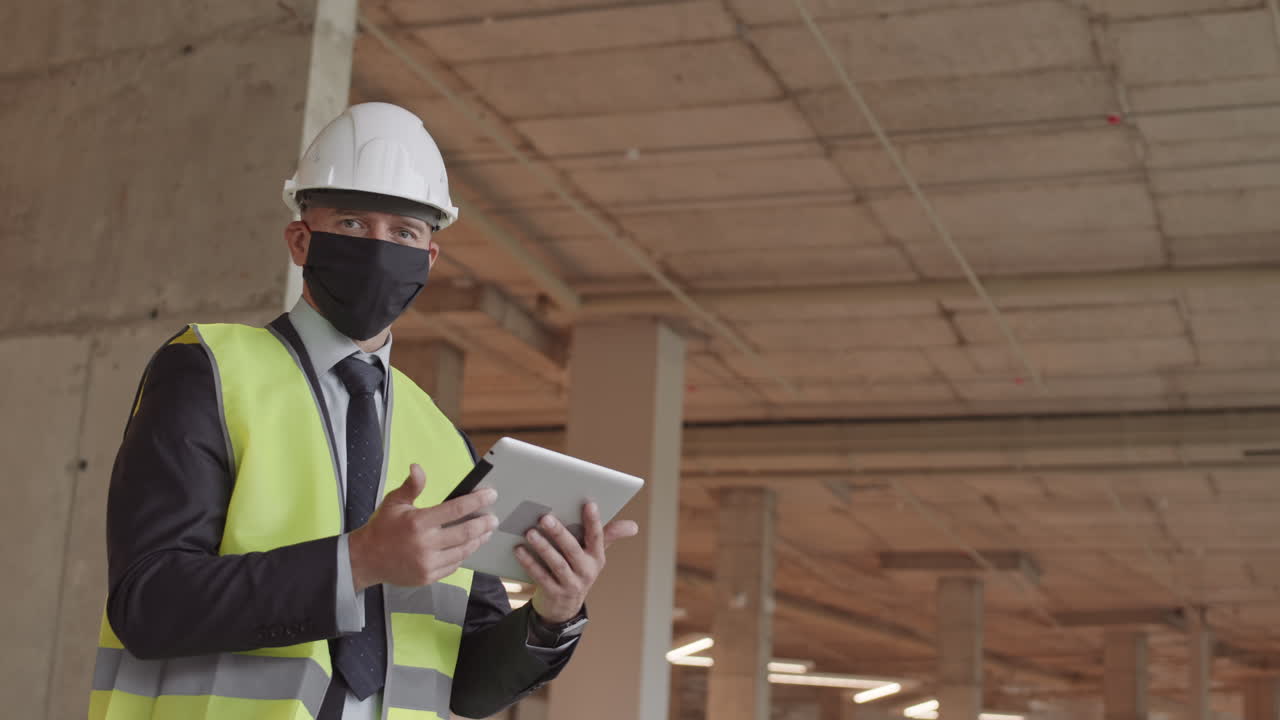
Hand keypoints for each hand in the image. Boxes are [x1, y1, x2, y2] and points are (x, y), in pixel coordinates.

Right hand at [349, 464, 498, 591]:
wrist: (365, 560)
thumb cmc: (381, 528)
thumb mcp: (394, 502)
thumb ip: (411, 486)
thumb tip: (417, 467)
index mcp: (418, 522)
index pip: (455, 509)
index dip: (476, 501)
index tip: (491, 495)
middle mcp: (425, 544)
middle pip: (465, 533)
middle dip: (484, 524)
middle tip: (493, 518)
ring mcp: (427, 563)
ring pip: (463, 551)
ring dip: (478, 540)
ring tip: (486, 532)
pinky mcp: (428, 577)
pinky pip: (454, 565)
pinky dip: (463, 555)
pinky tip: (468, 546)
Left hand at [516, 502, 638, 623]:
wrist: (564, 606)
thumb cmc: (577, 569)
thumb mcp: (593, 554)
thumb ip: (607, 535)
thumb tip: (634, 526)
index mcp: (597, 557)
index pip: (598, 537)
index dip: (594, 521)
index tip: (589, 503)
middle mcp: (587, 571)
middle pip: (573, 550)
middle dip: (560, 533)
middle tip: (545, 517)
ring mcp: (571, 584)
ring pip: (557, 564)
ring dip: (543, 547)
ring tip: (530, 532)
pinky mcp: (554, 594)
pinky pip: (541, 576)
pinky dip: (530, 563)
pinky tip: (519, 549)